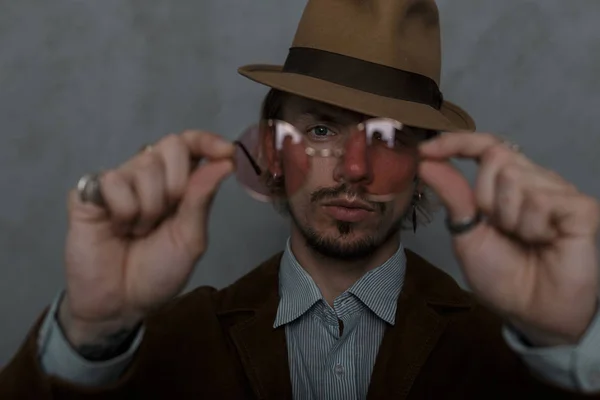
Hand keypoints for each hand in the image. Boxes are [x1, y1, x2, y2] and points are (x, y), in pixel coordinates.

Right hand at [61, 131, 234, 345]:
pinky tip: (117, 228)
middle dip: (177, 182)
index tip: (225, 152)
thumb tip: (225, 162)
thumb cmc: (159, 272)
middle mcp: (149, 176)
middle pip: (171, 145)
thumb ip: (202, 199)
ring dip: (149, 208)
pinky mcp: (89, 193)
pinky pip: (113, 180)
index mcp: (177, 184)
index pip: (190, 145)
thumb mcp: (190, 239)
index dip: (207, 140)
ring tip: (138, 232)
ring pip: (145, 165)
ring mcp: (118, 182)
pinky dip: (124, 210)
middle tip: (167, 215)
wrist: (122, 304)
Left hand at [418, 132, 599, 345]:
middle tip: (502, 231)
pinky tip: (545, 242)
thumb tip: (426, 161)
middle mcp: (534, 182)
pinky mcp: (581, 209)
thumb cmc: (501, 277)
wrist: (531, 313)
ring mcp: (559, 193)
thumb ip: (453, 194)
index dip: (456, 142)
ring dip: (510, 218)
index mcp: (506, 186)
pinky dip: (534, 227)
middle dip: (487, 199)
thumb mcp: (467, 234)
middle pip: (498, 158)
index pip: (485, 146)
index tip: (426, 151)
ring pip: (517, 178)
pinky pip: (543, 201)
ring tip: (526, 241)